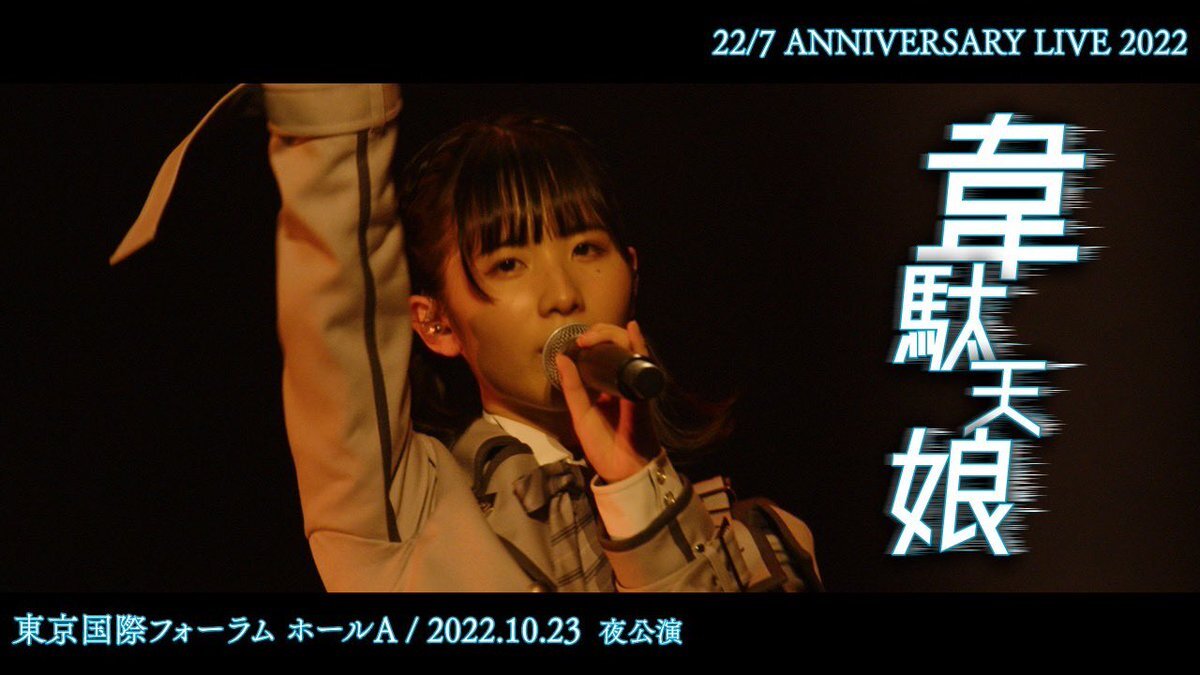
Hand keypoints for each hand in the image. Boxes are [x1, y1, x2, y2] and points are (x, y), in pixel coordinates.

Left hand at [554, 320, 659, 482]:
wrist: (621, 469)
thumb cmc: (602, 444)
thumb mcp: (580, 413)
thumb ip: (572, 387)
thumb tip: (560, 357)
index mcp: (607, 385)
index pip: (605, 353)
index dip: (594, 340)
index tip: (578, 341)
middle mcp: (623, 381)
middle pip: (618, 346)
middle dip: (603, 334)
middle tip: (585, 338)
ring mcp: (635, 385)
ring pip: (630, 350)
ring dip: (616, 336)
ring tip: (598, 333)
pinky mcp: (643, 393)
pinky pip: (643, 366)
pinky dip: (639, 346)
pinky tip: (633, 330)